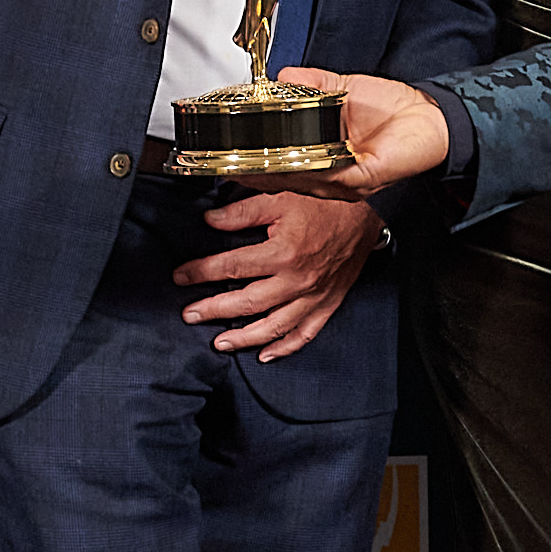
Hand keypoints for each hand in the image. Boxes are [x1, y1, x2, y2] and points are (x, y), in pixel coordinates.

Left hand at [172, 190, 383, 359]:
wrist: (369, 211)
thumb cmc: (326, 201)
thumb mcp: (281, 196)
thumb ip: (242, 212)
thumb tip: (210, 221)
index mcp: (282, 252)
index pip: (230, 267)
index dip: (201, 273)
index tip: (181, 277)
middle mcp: (296, 280)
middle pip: (246, 303)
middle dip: (213, 310)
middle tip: (189, 315)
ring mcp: (313, 296)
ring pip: (273, 327)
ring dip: (243, 338)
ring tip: (219, 342)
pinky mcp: (328, 303)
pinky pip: (305, 333)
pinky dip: (285, 348)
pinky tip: (265, 355)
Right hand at [229, 69, 449, 200]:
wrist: (431, 119)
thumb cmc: (395, 111)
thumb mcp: (344, 89)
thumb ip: (312, 84)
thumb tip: (281, 77)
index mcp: (321, 157)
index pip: (278, 166)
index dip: (251, 160)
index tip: (227, 150)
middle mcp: (330, 176)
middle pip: (281, 178)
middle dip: (252, 170)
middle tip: (228, 158)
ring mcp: (344, 182)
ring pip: (299, 181)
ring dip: (273, 171)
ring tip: (248, 161)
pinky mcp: (361, 179)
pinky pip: (328, 176)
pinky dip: (306, 168)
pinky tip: (289, 160)